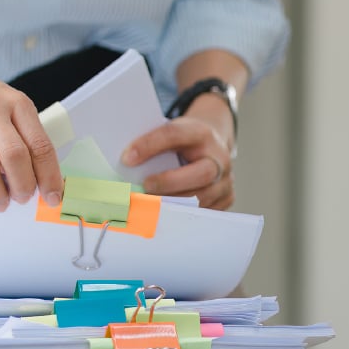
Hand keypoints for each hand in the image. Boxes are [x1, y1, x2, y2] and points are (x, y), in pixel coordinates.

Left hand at [121, 94, 235, 209]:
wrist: (211, 148)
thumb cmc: (182, 143)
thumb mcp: (169, 134)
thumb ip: (150, 144)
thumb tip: (123, 165)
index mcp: (200, 133)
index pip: (174, 135)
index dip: (149, 145)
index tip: (126, 158)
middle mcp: (219, 157)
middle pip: (201, 173)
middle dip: (169, 183)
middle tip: (144, 187)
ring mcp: (225, 180)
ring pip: (202, 197)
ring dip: (172, 204)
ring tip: (148, 206)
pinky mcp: (225, 198)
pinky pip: (204, 212)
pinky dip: (181, 214)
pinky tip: (163, 215)